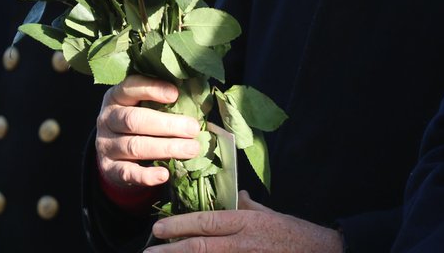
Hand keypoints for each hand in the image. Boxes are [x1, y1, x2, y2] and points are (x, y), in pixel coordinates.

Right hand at [96, 74, 201, 193]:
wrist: (112, 156)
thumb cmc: (137, 125)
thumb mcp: (141, 107)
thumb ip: (160, 104)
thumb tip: (195, 103)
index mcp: (115, 98)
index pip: (129, 88)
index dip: (151, 89)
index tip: (175, 94)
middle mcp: (107, 120)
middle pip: (133, 120)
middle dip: (166, 125)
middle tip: (193, 129)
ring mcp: (105, 145)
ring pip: (134, 146)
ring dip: (165, 148)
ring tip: (191, 149)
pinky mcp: (109, 169)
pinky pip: (127, 173)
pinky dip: (146, 175)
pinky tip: (164, 175)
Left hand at [146, 191, 341, 251]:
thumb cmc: (295, 234)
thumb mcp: (268, 213)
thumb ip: (247, 205)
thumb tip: (234, 195)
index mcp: (244, 222)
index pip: (205, 222)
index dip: (178, 225)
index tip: (157, 229)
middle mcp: (242, 243)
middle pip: (200, 247)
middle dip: (171, 249)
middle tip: (149, 250)